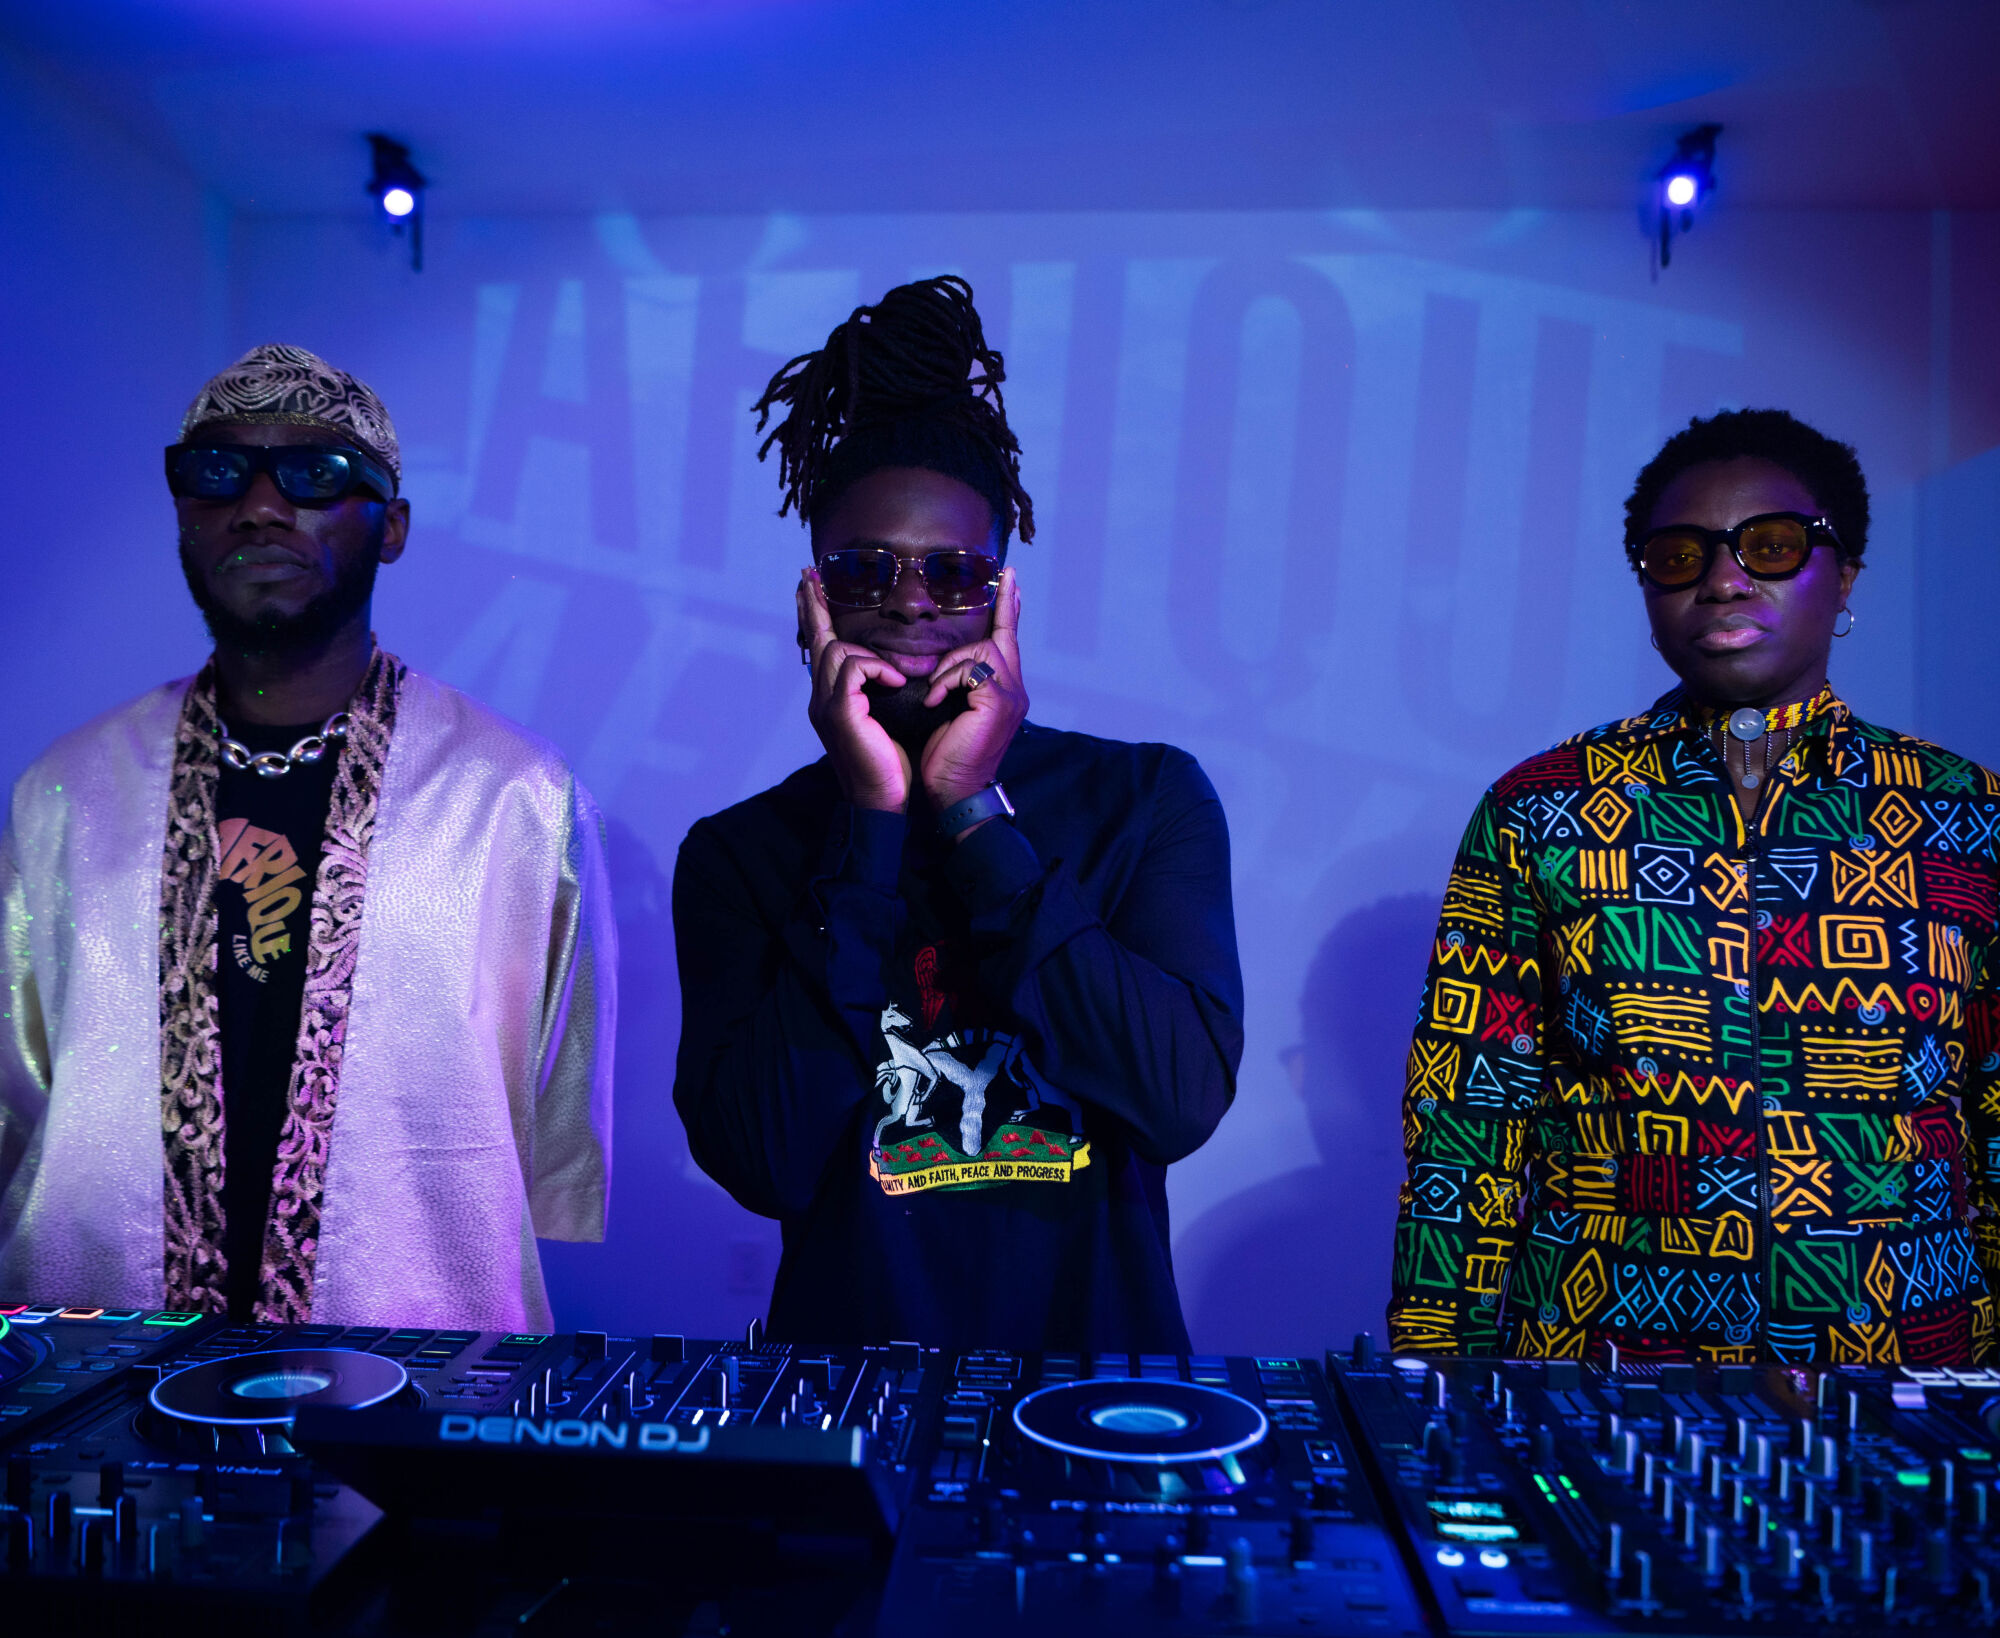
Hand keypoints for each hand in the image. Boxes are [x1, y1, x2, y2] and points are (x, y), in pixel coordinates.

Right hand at [799, 569, 910, 810]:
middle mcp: (820, 698)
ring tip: (893, 676)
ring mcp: (824, 705)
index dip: (814, 616)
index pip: (820, 648)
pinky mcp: (839, 712)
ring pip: (837, 650)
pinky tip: (895, 683)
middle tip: (810, 575)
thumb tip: (893, 667)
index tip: (810, 586)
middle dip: (814, 606)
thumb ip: (880, 690)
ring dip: (869, 656)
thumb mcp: (887, 717)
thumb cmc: (891, 763)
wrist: (883, 800)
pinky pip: (854, 668)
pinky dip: (878, 669)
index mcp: (830, 699)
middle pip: (817, 640)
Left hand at [919, 568, 1027, 817]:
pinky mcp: (999, 702)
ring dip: (948, 668)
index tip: (1010, 576)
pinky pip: (969, 670)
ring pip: (981, 651)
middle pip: (997, 639)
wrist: (954, 791)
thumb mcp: (951, 708)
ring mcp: (1012, 695)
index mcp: (1006, 690)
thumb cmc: (946, 755)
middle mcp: (1016, 688)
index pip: (1008, 638)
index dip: (1010, 607)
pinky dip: (945, 682)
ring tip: (934, 694)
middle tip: (963, 642)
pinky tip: (933, 702)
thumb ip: (958, 681)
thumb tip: (942, 658)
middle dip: (976, 636)